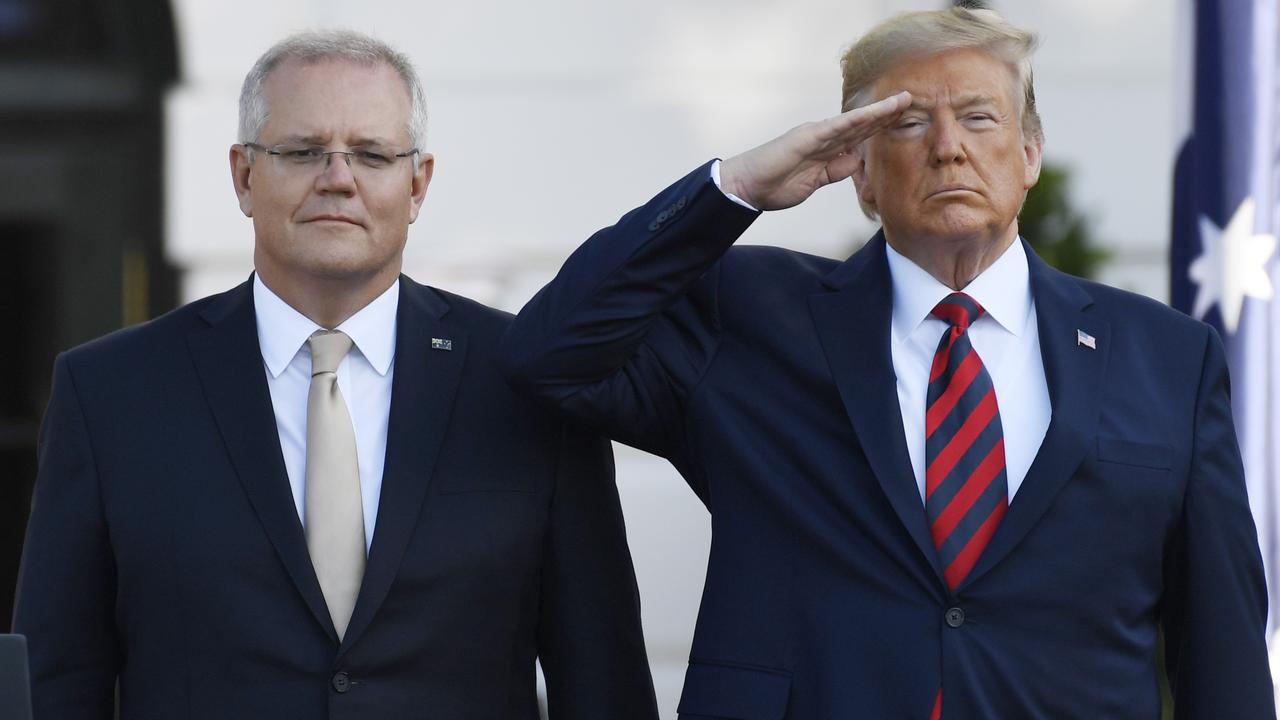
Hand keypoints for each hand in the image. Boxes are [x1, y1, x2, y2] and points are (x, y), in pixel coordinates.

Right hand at [719, 91, 910, 210]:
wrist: (747, 187)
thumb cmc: (776, 185)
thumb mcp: (816, 182)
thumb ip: (837, 171)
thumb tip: (858, 162)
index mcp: (826, 148)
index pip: (860, 135)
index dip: (881, 126)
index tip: (904, 119)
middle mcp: (823, 137)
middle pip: (862, 124)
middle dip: (887, 114)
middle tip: (912, 100)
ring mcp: (815, 135)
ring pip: (853, 122)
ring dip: (878, 112)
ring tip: (902, 101)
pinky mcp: (805, 138)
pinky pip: (835, 128)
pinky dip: (854, 121)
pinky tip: (873, 114)